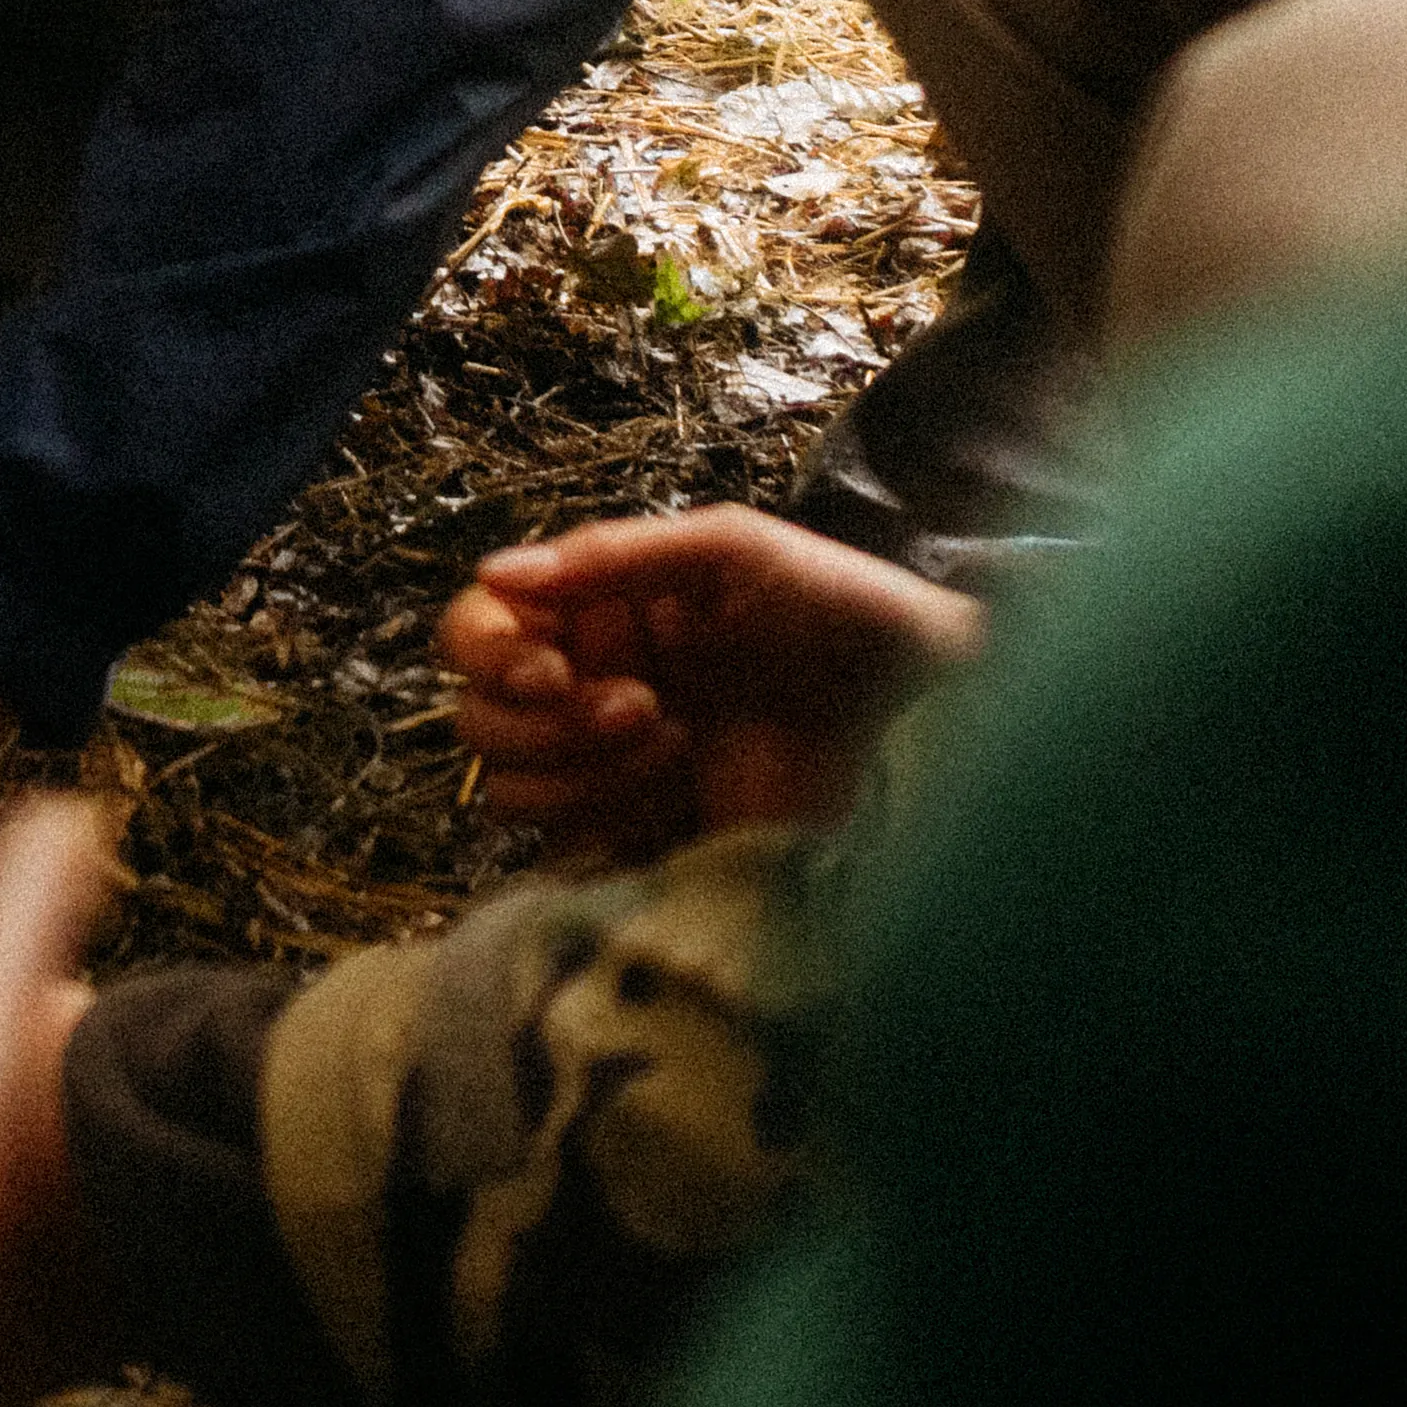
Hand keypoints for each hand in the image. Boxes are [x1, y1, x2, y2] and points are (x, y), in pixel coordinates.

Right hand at [438, 506, 983, 865]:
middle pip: (475, 716)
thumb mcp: (734, 551)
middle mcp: (586, 690)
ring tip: (681, 750)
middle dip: (550, 718)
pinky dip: (603, 828)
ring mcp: (610, 776)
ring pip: (508, 789)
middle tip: (652, 708)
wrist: (933, 725)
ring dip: (583, 771)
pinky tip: (680, 806)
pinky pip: (560, 855)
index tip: (555, 667)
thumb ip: (615, 556)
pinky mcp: (640, 845)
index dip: (492, 651)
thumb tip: (497, 575)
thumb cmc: (843, 615)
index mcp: (595, 612)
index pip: (474, 629)